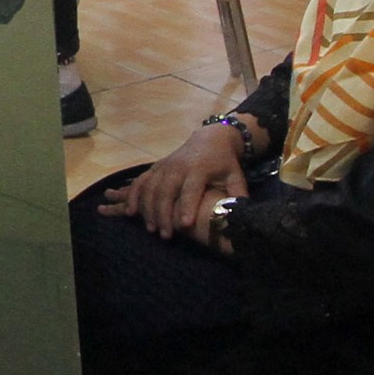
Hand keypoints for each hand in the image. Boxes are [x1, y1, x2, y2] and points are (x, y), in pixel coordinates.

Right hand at [113, 121, 248, 239]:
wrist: (210, 138)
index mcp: (200, 168)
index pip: (191, 189)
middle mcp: (179, 166)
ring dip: (148, 209)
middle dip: (164, 214)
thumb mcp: (235, 176)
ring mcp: (165, 166)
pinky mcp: (156, 167)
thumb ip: (238, 194)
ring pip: (150, 188)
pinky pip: (141, 181)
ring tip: (151, 229)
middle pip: (166, 191)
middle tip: (166, 236)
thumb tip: (242, 214)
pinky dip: (134, 196)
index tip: (185, 225)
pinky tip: (131, 213)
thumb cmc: (224, 162)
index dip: (187, 206)